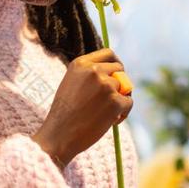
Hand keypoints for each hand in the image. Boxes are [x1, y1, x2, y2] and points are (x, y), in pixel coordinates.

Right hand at [31, 48, 132, 166]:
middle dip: (119, 83)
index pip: (108, 53)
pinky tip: (110, 120)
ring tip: (105, 113)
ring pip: (125, 87)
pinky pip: (129, 102)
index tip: (118, 73)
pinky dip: (123, 112)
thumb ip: (89, 75)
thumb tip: (116, 75)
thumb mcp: (71, 83)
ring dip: (120, 100)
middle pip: (120, 70)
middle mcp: (93, 70)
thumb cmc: (64, 113)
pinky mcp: (115, 101)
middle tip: (111, 98)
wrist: (59, 134)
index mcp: (80, 63)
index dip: (116, 63)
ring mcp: (105, 85)